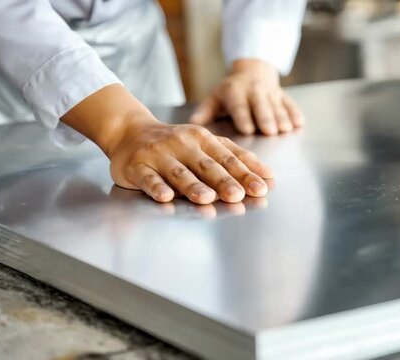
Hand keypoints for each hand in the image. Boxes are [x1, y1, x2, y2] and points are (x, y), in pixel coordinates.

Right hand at [61, 85, 271, 204]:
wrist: (130, 133)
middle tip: (238, 195)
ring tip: (206, 198)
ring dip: (192, 186)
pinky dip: (157, 188)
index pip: (227, 158)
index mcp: (202, 139)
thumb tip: (270, 176)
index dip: (245, 173)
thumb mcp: (207, 145)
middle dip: (223, 181)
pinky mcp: (137, 166)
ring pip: (178, 173)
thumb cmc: (176, 144)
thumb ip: (236, 158)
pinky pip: (148, 178)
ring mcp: (159, 155)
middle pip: (205, 165)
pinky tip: (166, 197)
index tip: (261, 188)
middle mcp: (182, 144)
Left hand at [190, 59, 303, 135]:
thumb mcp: (214, 97)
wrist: (253, 71)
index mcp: (235, 92)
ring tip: (285, 129)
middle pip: (261, 106)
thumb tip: (191, 124)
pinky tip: (299, 123)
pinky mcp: (283, 95)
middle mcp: (254, 90)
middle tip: (270, 131)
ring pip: (277, 105)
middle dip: (266, 118)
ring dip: (282, 117)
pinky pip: (290, 103)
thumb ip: (205, 111)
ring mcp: (270, 93)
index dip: (244, 117)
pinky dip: (295, 112)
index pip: (239, 106)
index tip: (247, 129)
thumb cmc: (230, 91)